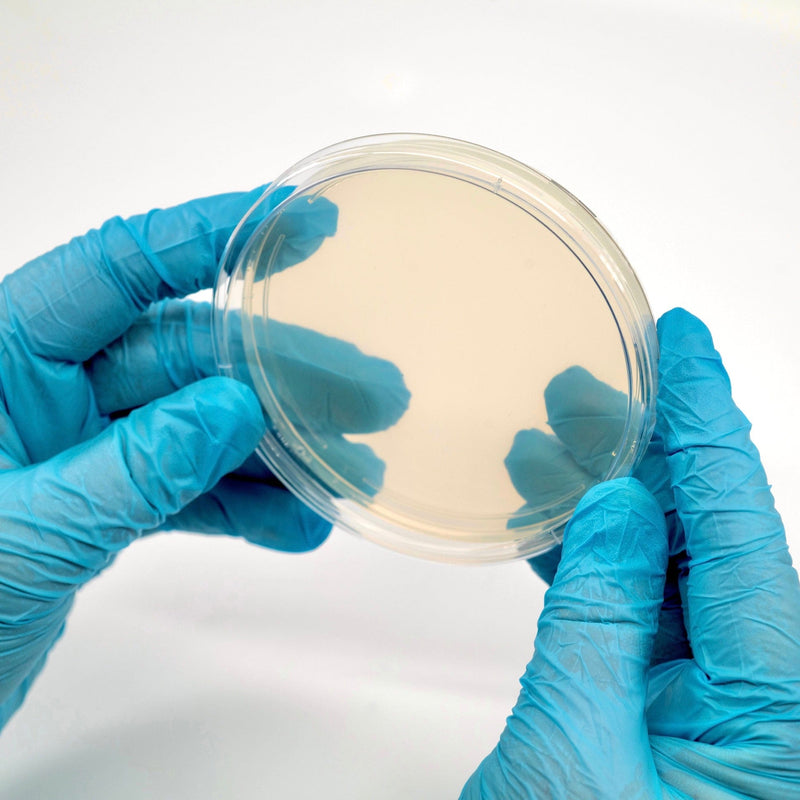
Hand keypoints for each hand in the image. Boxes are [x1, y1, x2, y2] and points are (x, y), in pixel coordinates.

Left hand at [0, 188, 407, 728]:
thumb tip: (234, 408)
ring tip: (350, 468)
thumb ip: (133, 468)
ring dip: (276, 449)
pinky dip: (243, 505)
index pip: (114, 268)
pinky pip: (188, 487)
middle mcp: (45, 392)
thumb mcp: (29, 533)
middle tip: (367, 390)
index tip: (293, 223)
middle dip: (281, 373)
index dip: (205, 236)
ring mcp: (81, 447)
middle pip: (185, 355)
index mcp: (2, 361)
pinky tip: (296, 522)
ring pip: (199, 424)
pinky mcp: (103, 503)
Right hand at [461, 309, 799, 797]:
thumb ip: (602, 617)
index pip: (745, 530)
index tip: (685, 342)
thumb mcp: (572, 747)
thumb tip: (623, 507)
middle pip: (721, 540)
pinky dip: (600, 559)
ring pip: (679, 569)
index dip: (709, 422)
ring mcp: (722, 710)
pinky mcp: (674, 714)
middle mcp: (769, 707)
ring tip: (565, 433)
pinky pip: (647, 611)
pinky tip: (559, 515)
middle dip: (661, 450)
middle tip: (607, 379)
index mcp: (780, 718)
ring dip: (620, 500)